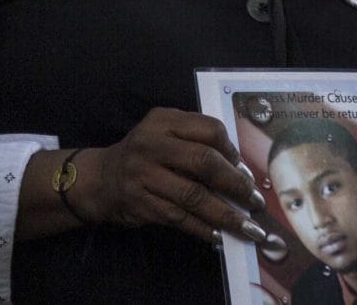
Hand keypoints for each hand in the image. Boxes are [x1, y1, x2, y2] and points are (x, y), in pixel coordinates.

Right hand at [71, 109, 266, 246]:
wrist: (101, 179)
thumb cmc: (144, 156)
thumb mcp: (164, 135)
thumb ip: (196, 144)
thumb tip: (242, 175)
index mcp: (163, 120)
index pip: (208, 129)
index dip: (233, 152)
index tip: (247, 173)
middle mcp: (151, 143)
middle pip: (204, 162)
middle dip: (236, 185)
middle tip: (256, 203)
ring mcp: (143, 174)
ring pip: (194, 196)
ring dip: (226, 215)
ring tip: (249, 229)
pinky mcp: (140, 202)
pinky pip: (180, 218)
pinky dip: (204, 229)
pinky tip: (221, 237)